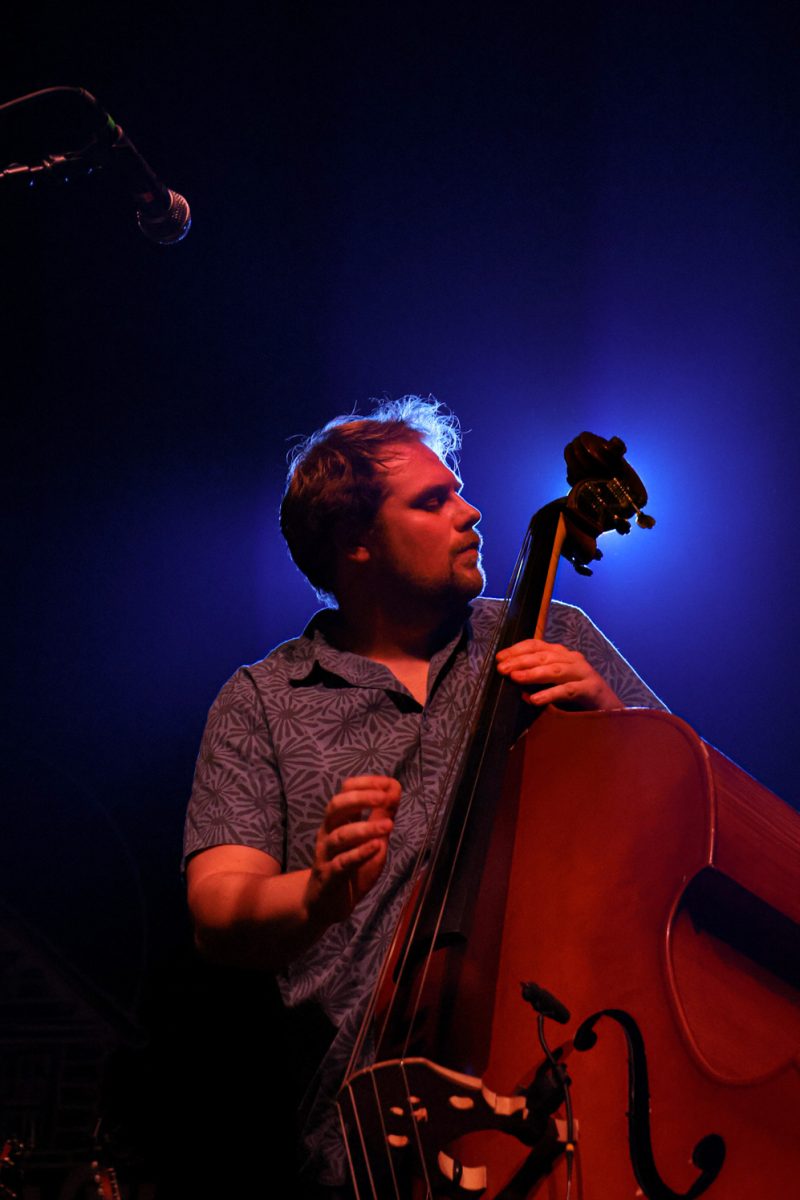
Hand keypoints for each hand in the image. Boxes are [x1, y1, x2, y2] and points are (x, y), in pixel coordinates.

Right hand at [305, 775, 400, 924]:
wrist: (328, 905)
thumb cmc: (352, 868)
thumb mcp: (373, 839)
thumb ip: (382, 816)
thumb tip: (394, 788)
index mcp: (339, 820)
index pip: (346, 791)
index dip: (366, 784)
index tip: (388, 784)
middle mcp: (329, 833)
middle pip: (336, 807)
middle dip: (360, 798)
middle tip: (383, 797)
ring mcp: (327, 854)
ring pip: (340, 835)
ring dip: (365, 828)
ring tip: (388, 825)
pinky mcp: (329, 876)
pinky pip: (342, 862)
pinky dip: (359, 853)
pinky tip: (376, 846)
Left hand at [496, 638, 621, 710]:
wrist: (610, 710)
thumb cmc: (579, 696)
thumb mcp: (556, 685)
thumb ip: (539, 683)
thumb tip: (517, 686)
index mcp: (563, 655)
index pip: (537, 646)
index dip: (517, 650)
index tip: (500, 658)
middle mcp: (573, 659)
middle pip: (543, 656)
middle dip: (520, 661)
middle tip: (502, 669)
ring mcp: (583, 673)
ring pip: (555, 670)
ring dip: (533, 673)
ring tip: (515, 678)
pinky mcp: (591, 689)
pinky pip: (567, 690)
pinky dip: (550, 694)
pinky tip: (534, 699)